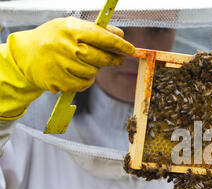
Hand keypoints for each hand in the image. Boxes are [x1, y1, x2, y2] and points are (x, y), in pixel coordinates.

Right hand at [0, 17, 134, 118]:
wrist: (25, 55)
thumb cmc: (54, 38)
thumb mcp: (71, 27)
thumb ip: (97, 30)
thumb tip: (120, 36)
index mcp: (70, 29)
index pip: (102, 37)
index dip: (119, 45)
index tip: (130, 49)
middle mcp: (66, 47)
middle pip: (101, 57)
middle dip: (113, 59)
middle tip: (118, 59)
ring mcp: (62, 65)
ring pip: (94, 72)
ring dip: (95, 70)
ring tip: (85, 63)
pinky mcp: (60, 81)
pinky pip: (84, 84)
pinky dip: (85, 80)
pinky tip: (77, 72)